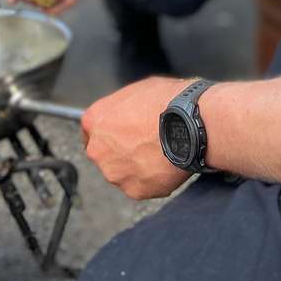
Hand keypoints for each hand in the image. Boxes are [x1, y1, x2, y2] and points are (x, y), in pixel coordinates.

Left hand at [81, 76, 191, 198]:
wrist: (189, 124)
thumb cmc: (166, 102)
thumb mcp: (137, 91)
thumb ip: (122, 108)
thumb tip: (127, 114)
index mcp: (95, 121)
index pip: (91, 132)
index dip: (110, 132)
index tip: (122, 134)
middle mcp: (98, 150)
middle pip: (106, 155)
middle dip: (122, 152)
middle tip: (146, 143)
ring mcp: (115, 173)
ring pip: (123, 173)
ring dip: (137, 167)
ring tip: (160, 153)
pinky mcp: (135, 190)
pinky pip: (142, 186)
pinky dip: (153, 180)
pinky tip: (167, 165)